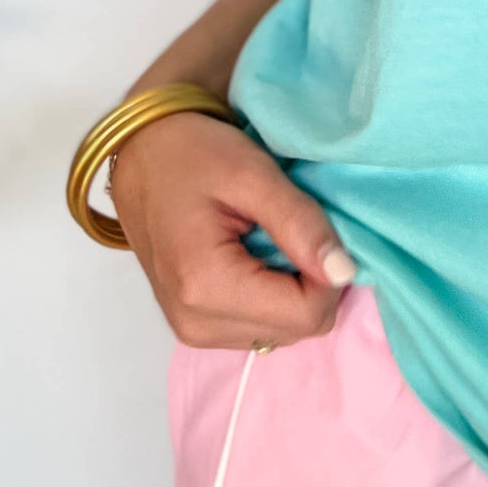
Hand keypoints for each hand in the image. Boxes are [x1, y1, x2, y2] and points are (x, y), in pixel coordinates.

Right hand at [111, 110, 354, 349]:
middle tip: (292, 230)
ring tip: (270, 239)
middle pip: (296, 329)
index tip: (315, 231)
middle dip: (311, 282)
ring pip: (282, 332)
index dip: (328, 275)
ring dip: (292, 289)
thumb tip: (345, 273)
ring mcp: (193, 331)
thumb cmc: (194, 154)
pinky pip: (260, 327)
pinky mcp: (195, 327)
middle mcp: (197, 324)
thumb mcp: (253, 174)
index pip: (305, 315)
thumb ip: (301, 224)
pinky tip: (258, 256)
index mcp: (206, 287)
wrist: (142, 154)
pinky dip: (272, 295)